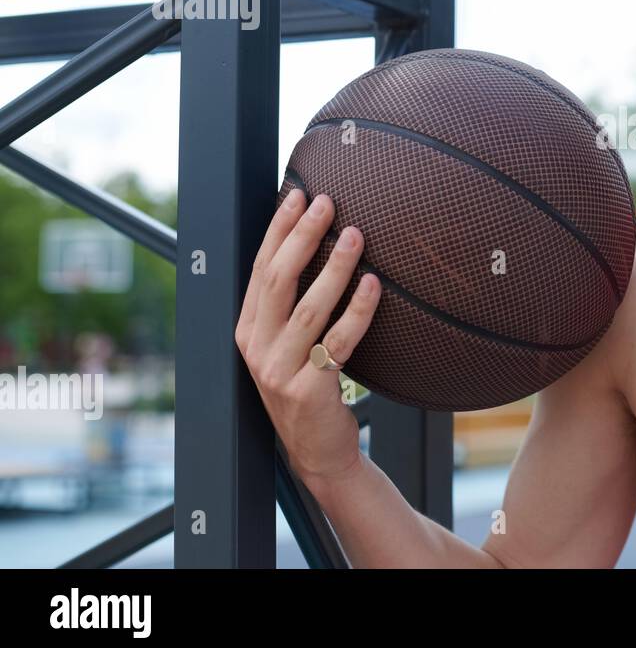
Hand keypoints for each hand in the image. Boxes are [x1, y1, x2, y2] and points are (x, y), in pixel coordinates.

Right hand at [234, 188, 380, 489]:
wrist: (317, 451)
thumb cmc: (309, 386)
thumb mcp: (288, 345)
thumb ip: (292, 305)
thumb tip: (313, 245)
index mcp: (248, 331)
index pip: (259, 269)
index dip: (277, 231)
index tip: (296, 196)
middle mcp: (256, 348)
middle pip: (278, 281)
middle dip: (302, 237)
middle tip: (326, 203)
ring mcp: (279, 371)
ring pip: (309, 309)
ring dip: (335, 268)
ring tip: (357, 235)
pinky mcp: (309, 390)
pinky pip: (339, 342)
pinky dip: (359, 310)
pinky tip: (375, 285)